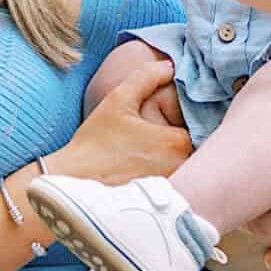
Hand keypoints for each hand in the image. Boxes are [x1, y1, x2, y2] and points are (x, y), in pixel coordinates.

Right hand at [43, 53, 192, 184]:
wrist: (73, 184)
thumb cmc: (95, 143)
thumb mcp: (118, 101)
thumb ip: (146, 78)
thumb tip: (169, 65)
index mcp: (175, 142)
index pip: (197, 125)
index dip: (183, 120)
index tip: (167, 120)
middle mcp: (181, 168)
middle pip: (196, 148)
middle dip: (181, 139)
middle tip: (157, 137)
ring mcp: (175, 188)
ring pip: (187, 167)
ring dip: (176, 159)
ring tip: (150, 154)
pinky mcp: (164, 204)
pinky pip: (178, 184)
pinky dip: (171, 177)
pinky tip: (147, 171)